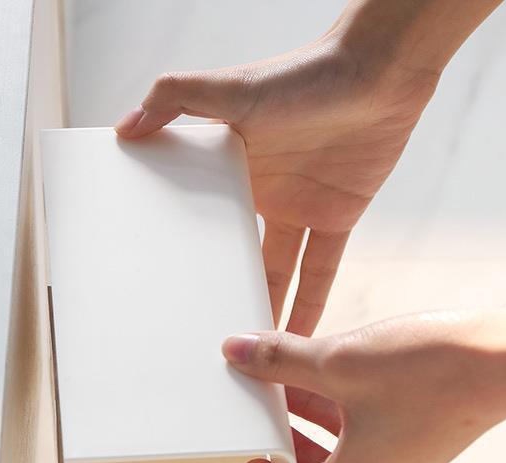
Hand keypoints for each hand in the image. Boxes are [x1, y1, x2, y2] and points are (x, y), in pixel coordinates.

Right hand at [116, 34, 439, 332]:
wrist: (380, 72)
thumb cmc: (305, 75)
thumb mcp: (230, 89)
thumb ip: (174, 99)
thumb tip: (125, 126)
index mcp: (233, 170)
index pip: (201, 220)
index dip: (185, 252)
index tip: (164, 286)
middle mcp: (262, 193)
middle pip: (235, 254)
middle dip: (220, 289)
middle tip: (202, 332)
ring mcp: (300, 209)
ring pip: (276, 272)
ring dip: (264, 307)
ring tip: (247, 347)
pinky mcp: (337, 219)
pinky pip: (321, 270)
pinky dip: (312, 302)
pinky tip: (300, 336)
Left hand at [221, 303, 505, 462]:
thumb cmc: (431, 371)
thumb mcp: (337, 362)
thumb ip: (281, 359)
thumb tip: (239, 352)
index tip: (249, 460)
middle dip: (292, 446)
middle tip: (269, 419)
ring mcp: (414, 456)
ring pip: (352, 450)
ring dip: (321, 426)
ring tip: (296, 389)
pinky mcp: (431, 432)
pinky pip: (379, 433)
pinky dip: (352, 414)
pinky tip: (346, 378)